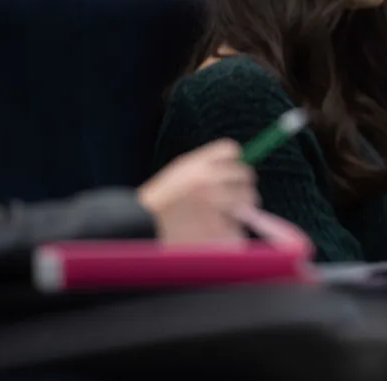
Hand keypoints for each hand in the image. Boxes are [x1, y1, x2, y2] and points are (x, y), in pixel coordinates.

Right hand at [138, 139, 258, 243]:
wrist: (139, 234)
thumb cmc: (156, 206)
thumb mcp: (175, 176)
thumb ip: (202, 168)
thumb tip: (236, 163)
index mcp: (195, 165)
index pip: (231, 150)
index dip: (233, 162)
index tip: (230, 173)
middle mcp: (208, 182)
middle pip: (245, 175)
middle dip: (240, 187)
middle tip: (231, 200)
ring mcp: (215, 207)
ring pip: (248, 202)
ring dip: (239, 210)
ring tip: (221, 218)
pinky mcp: (219, 231)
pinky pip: (238, 228)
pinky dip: (230, 233)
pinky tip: (215, 235)